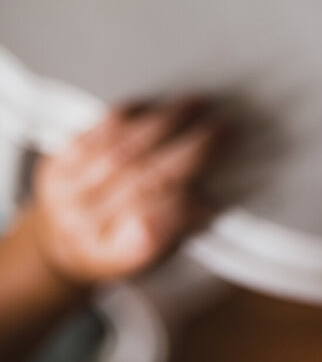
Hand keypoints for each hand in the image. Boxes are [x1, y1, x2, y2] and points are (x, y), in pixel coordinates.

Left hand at [26, 97, 227, 287]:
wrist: (60, 241)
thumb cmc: (113, 246)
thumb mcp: (150, 256)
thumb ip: (178, 231)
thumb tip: (207, 202)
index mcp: (113, 254)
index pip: (152, 228)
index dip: (187, 207)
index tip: (215, 190)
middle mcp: (87, 223)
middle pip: (146, 178)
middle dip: (191, 148)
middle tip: (221, 129)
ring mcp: (69, 190)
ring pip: (126, 146)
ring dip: (168, 120)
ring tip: (196, 106)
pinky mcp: (60, 160)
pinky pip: (99, 129)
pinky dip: (132, 113)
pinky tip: (156, 105)